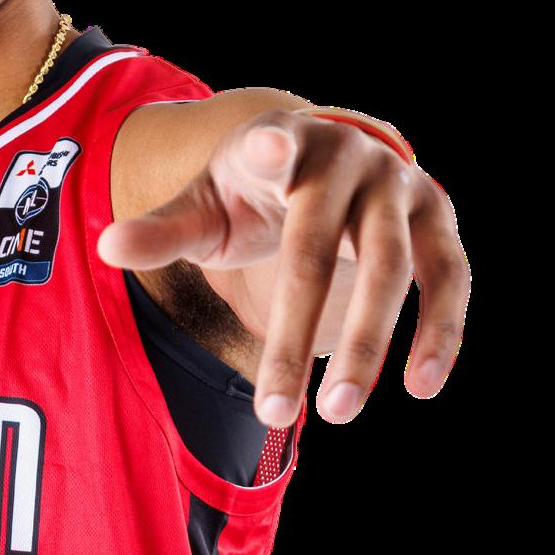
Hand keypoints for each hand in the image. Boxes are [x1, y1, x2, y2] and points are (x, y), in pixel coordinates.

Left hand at [97, 109, 468, 428]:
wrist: (328, 154)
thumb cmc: (254, 189)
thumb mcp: (206, 205)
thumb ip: (163, 230)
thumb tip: (106, 247)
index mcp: (283, 141)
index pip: (273, 146)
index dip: (271, 148)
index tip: (267, 144)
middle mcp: (350, 155)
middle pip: (320, 249)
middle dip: (295, 334)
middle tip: (274, 412)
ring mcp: (402, 185)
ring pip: (394, 269)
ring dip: (366, 346)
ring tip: (338, 413)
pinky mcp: (438, 218)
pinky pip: (449, 278)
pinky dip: (441, 332)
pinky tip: (422, 385)